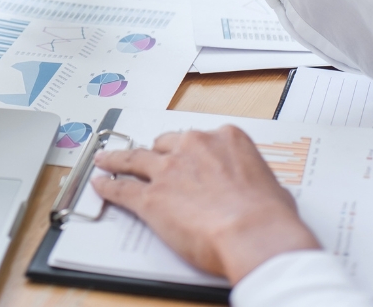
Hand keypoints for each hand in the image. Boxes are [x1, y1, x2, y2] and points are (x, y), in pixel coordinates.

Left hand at [92, 126, 319, 283]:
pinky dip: (109, 186)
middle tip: (146, 158)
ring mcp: (168, 170)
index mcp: (225, 139)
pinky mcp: (151, 197)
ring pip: (134, 158)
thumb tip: (254, 190)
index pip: (199, 138)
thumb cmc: (268, 215)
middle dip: (155, 152)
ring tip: (106, 159)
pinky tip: (101, 184)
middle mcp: (193, 147)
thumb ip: (251, 178)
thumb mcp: (270, 185)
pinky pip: (122, 188)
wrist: (254, 233)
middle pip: (164, 144)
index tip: (185, 154)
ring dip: (117, 159)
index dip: (189, 150)